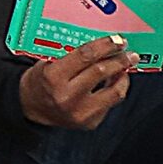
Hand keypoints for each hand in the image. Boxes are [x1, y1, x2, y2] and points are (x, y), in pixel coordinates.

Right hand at [18, 37, 133, 129]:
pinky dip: (114, 91)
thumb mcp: (48, 61)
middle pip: (101, 72)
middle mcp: (68, 96)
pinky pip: (110, 104)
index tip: (117, 40)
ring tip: (125, 68)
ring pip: (113, 92)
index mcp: (55, 76)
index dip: (105, 45)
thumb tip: (102, 45)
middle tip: (130, 52)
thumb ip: (72, 55)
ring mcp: (81, 112)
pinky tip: (114, 82)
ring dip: (123, 77)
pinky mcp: (89, 123)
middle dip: (120, 60)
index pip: (86, 55)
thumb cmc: (41, 80)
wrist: (32, 107)